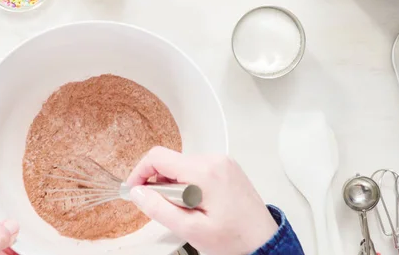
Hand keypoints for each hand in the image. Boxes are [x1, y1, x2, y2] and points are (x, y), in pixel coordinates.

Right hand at [126, 147, 277, 254]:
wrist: (264, 242)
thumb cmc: (234, 239)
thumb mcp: (190, 229)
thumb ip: (159, 209)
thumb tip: (138, 192)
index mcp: (204, 172)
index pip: (158, 157)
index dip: (140, 172)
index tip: (135, 190)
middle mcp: (214, 160)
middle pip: (170, 162)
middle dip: (160, 185)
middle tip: (168, 210)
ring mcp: (222, 162)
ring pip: (182, 166)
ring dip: (175, 186)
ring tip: (188, 210)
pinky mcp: (226, 167)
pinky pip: (196, 169)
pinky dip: (188, 184)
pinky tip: (197, 204)